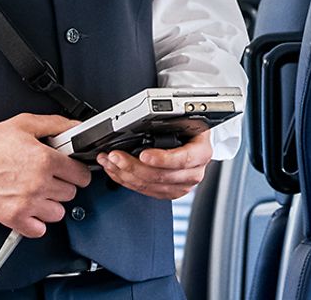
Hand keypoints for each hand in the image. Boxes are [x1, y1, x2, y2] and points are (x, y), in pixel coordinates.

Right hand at [0, 113, 90, 237]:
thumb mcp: (25, 124)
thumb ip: (56, 125)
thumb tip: (76, 128)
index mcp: (45, 160)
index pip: (81, 175)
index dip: (76, 171)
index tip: (70, 171)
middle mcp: (38, 183)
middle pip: (71, 193)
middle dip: (62, 185)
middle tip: (48, 177)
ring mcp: (27, 203)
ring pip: (58, 213)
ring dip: (50, 204)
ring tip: (38, 192)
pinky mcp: (14, 218)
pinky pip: (39, 230)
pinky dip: (36, 222)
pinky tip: (29, 208)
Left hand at [97, 130, 211, 199]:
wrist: (195, 141)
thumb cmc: (190, 128)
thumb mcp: (187, 120)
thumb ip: (171, 122)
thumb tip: (147, 119)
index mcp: (201, 152)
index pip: (183, 159)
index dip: (161, 159)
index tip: (144, 155)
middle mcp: (194, 172)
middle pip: (160, 176)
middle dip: (132, 166)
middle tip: (116, 156)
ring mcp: (182, 185)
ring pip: (149, 186)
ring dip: (124, 174)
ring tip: (110, 161)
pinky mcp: (169, 192)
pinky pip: (145, 191)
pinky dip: (126, 181)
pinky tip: (116, 171)